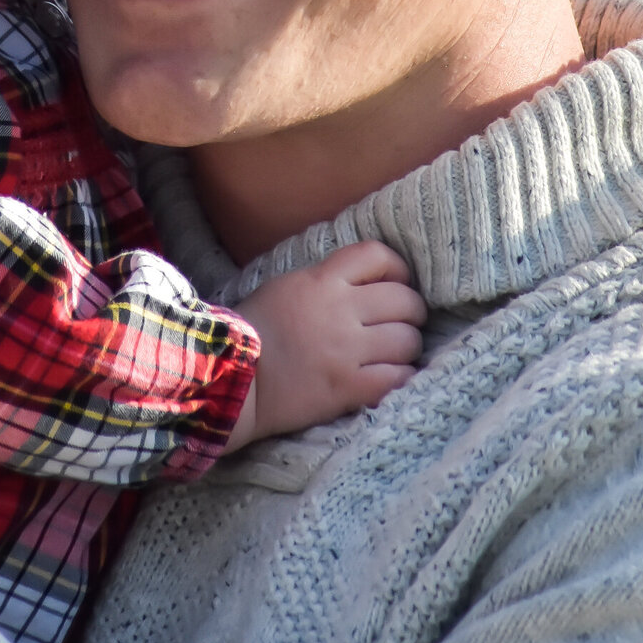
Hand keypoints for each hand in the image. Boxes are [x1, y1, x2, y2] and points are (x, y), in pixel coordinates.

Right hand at [234, 240, 424, 444]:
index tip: (396, 283)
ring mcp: (346, 351)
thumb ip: (325, 280)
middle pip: (405, 300)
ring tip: (395, 353)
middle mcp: (340, 311)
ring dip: (407, 346)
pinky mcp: (348, 387)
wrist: (231, 381)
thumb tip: (364, 280)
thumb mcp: (286, 286)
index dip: (397, 269)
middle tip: (402, 323)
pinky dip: (401, 376)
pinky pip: (398, 377)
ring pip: (407, 340)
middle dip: (410, 311)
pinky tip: (391, 377)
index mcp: (322, 280)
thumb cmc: (252, 333)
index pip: (378, 256)